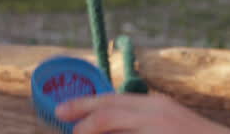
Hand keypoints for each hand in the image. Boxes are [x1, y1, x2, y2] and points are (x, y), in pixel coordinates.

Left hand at [55, 92, 229, 133]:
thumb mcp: (166, 122)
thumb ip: (140, 122)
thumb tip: (104, 126)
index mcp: (154, 106)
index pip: (113, 100)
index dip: (85, 104)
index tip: (63, 111)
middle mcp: (156, 111)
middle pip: (109, 110)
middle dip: (82, 116)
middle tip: (63, 121)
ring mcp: (159, 126)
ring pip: (113, 121)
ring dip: (91, 129)